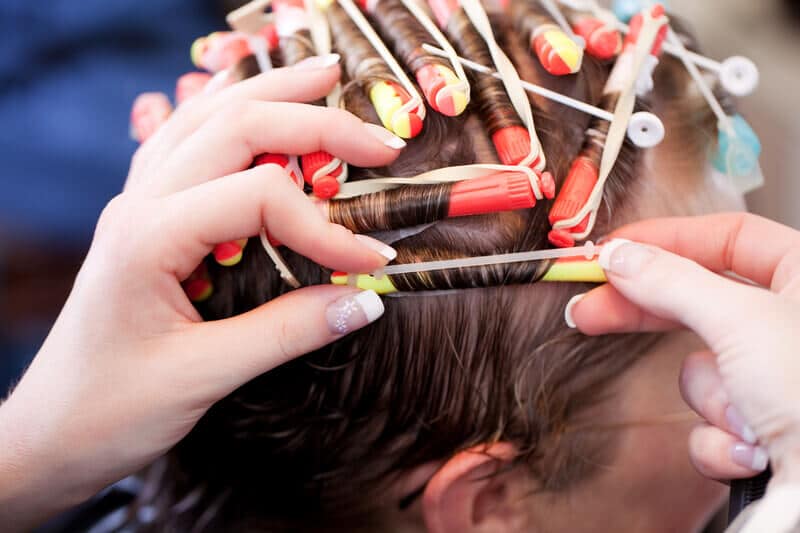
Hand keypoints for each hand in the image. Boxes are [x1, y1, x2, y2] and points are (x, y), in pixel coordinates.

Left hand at [0, 57, 403, 529]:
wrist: (48, 435)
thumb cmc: (109, 412)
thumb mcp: (203, 378)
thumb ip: (288, 332)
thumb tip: (365, 300)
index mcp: (149, 236)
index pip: (260, 199)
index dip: (325, 227)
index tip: (372, 264)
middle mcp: (140, 204)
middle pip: (235, 128)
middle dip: (313, 123)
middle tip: (379, 140)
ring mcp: (136, 204)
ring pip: (205, 119)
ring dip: (269, 95)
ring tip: (324, 77)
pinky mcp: (143, 218)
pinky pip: (183, 143)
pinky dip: (225, 114)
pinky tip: (248, 102)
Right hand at [568, 213, 799, 483]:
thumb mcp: (740, 322)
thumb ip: (672, 281)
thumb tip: (620, 257)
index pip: (726, 237)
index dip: (666, 240)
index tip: (612, 252)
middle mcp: (791, 323)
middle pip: (699, 301)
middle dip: (644, 314)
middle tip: (588, 311)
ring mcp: (776, 378)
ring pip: (702, 372)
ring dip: (712, 400)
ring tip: (745, 417)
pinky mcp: (762, 426)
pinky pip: (711, 420)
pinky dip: (721, 439)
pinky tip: (750, 449)